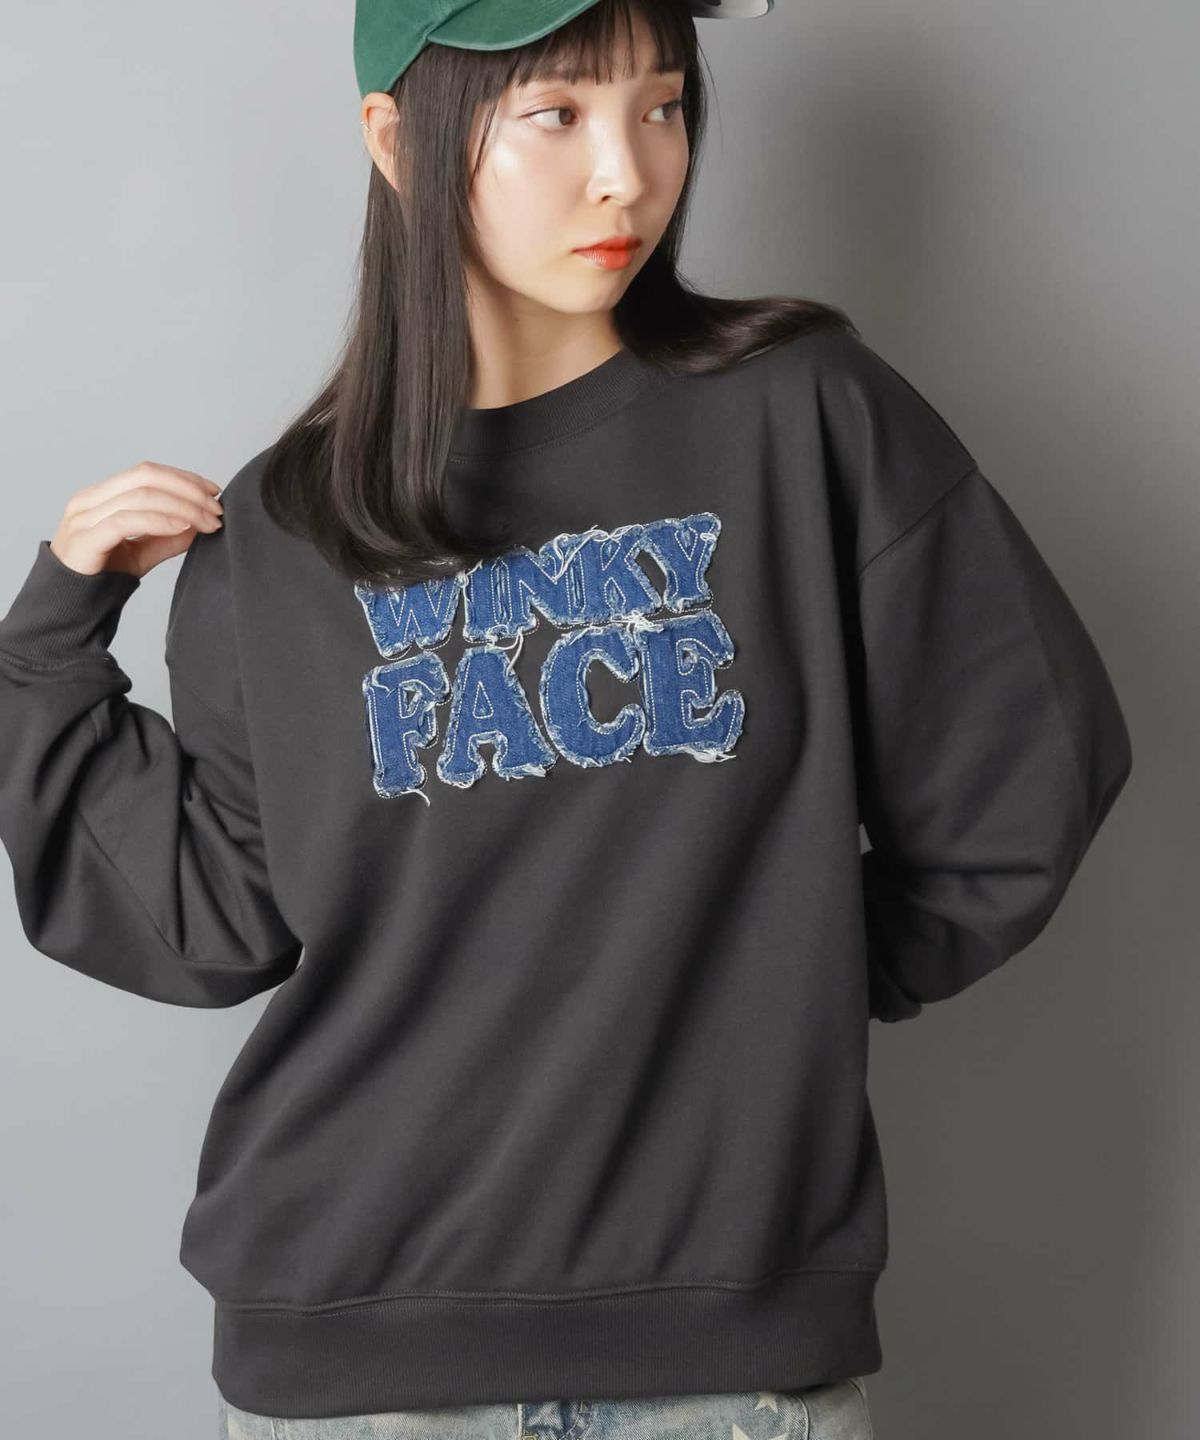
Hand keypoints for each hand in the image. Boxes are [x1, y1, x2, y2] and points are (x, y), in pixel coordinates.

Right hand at [49, 462, 224, 578]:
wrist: (69, 604)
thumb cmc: (101, 574)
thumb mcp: (142, 552)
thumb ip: (167, 537)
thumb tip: (200, 524)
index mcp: (101, 495)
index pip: (147, 472)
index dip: (183, 478)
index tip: (214, 491)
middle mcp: (89, 500)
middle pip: (146, 477)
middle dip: (188, 490)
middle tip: (216, 509)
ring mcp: (84, 517)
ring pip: (140, 496)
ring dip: (182, 507)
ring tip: (207, 522)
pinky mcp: (85, 538)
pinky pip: (127, 521)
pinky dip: (160, 521)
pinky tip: (183, 528)